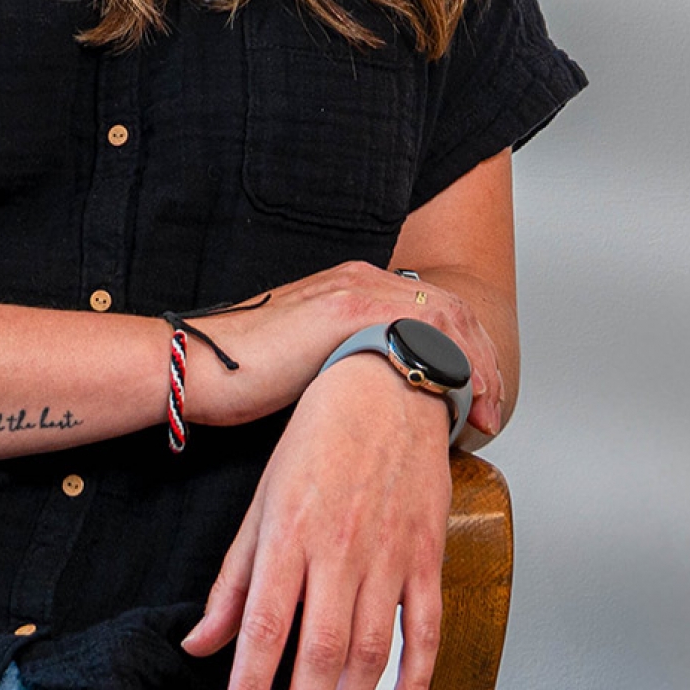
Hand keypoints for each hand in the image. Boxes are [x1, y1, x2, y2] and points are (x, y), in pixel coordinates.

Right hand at [175, 261, 507, 437]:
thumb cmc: (238, 374)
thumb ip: (346, 365)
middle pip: (450, 310)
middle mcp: (359, 279)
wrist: (196, 366)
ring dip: (476, 365)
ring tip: (487, 410)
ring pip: (446, 316)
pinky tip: (462, 397)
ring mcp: (355, 290)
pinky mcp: (347, 310)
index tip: (476, 398)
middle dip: (482, 361)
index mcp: (350, 288)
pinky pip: (423, 329)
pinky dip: (453, 363)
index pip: (431, 311)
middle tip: (493, 409)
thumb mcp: (308, 365)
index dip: (464, 352)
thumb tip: (379, 400)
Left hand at [180, 355, 452, 689]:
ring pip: (370, 651)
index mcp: (288, 533)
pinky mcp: (427, 556)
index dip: (251, 688)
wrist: (389, 385)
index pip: (264, 627)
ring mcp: (389, 555)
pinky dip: (416, 681)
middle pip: (319, 652)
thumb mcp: (261, 500)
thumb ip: (233, 579)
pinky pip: (425, 629)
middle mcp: (339, 549)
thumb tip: (201, 642)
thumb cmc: (318, 438)